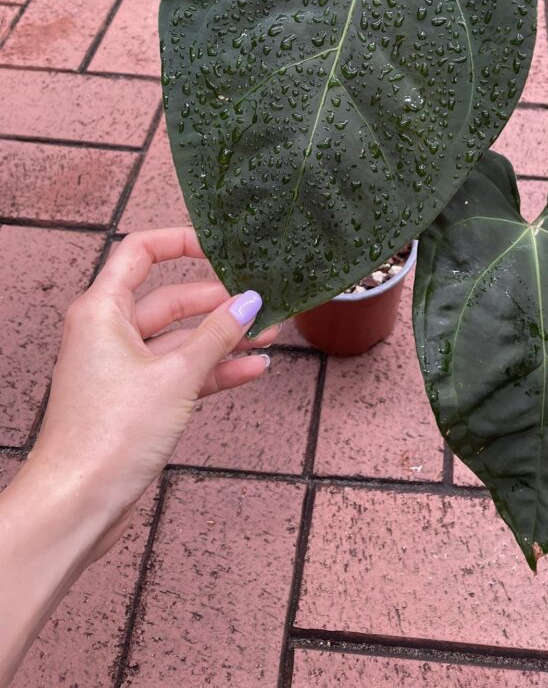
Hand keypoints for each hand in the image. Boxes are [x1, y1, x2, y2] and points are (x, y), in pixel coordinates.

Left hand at [23, 226, 275, 559]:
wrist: (77, 505)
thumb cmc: (107, 435)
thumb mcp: (175, 376)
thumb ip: (217, 335)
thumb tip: (249, 302)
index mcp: (103, 310)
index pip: (141, 252)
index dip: (182, 242)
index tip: (222, 249)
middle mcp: (108, 332)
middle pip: (170, 299)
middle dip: (218, 302)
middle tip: (262, 302)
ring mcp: (123, 368)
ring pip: (181, 340)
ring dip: (224, 339)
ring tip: (270, 335)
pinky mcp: (136, 401)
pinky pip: (180, 373)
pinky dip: (213, 371)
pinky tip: (252, 370)